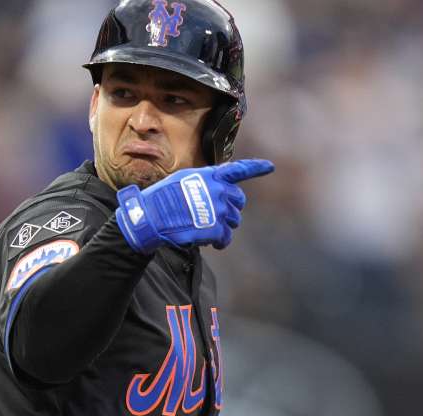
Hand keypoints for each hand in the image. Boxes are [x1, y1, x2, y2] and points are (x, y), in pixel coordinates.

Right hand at [114, 159, 274, 253]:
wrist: (152, 217)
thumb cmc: (162, 199)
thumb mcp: (183, 180)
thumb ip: (204, 183)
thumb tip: (216, 189)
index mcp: (211, 176)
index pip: (239, 170)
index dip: (256, 168)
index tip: (270, 167)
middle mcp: (219, 191)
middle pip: (239, 201)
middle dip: (231, 208)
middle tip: (216, 216)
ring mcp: (219, 210)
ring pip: (234, 221)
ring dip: (224, 226)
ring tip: (207, 229)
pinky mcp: (216, 229)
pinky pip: (226, 238)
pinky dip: (220, 242)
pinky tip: (210, 243)